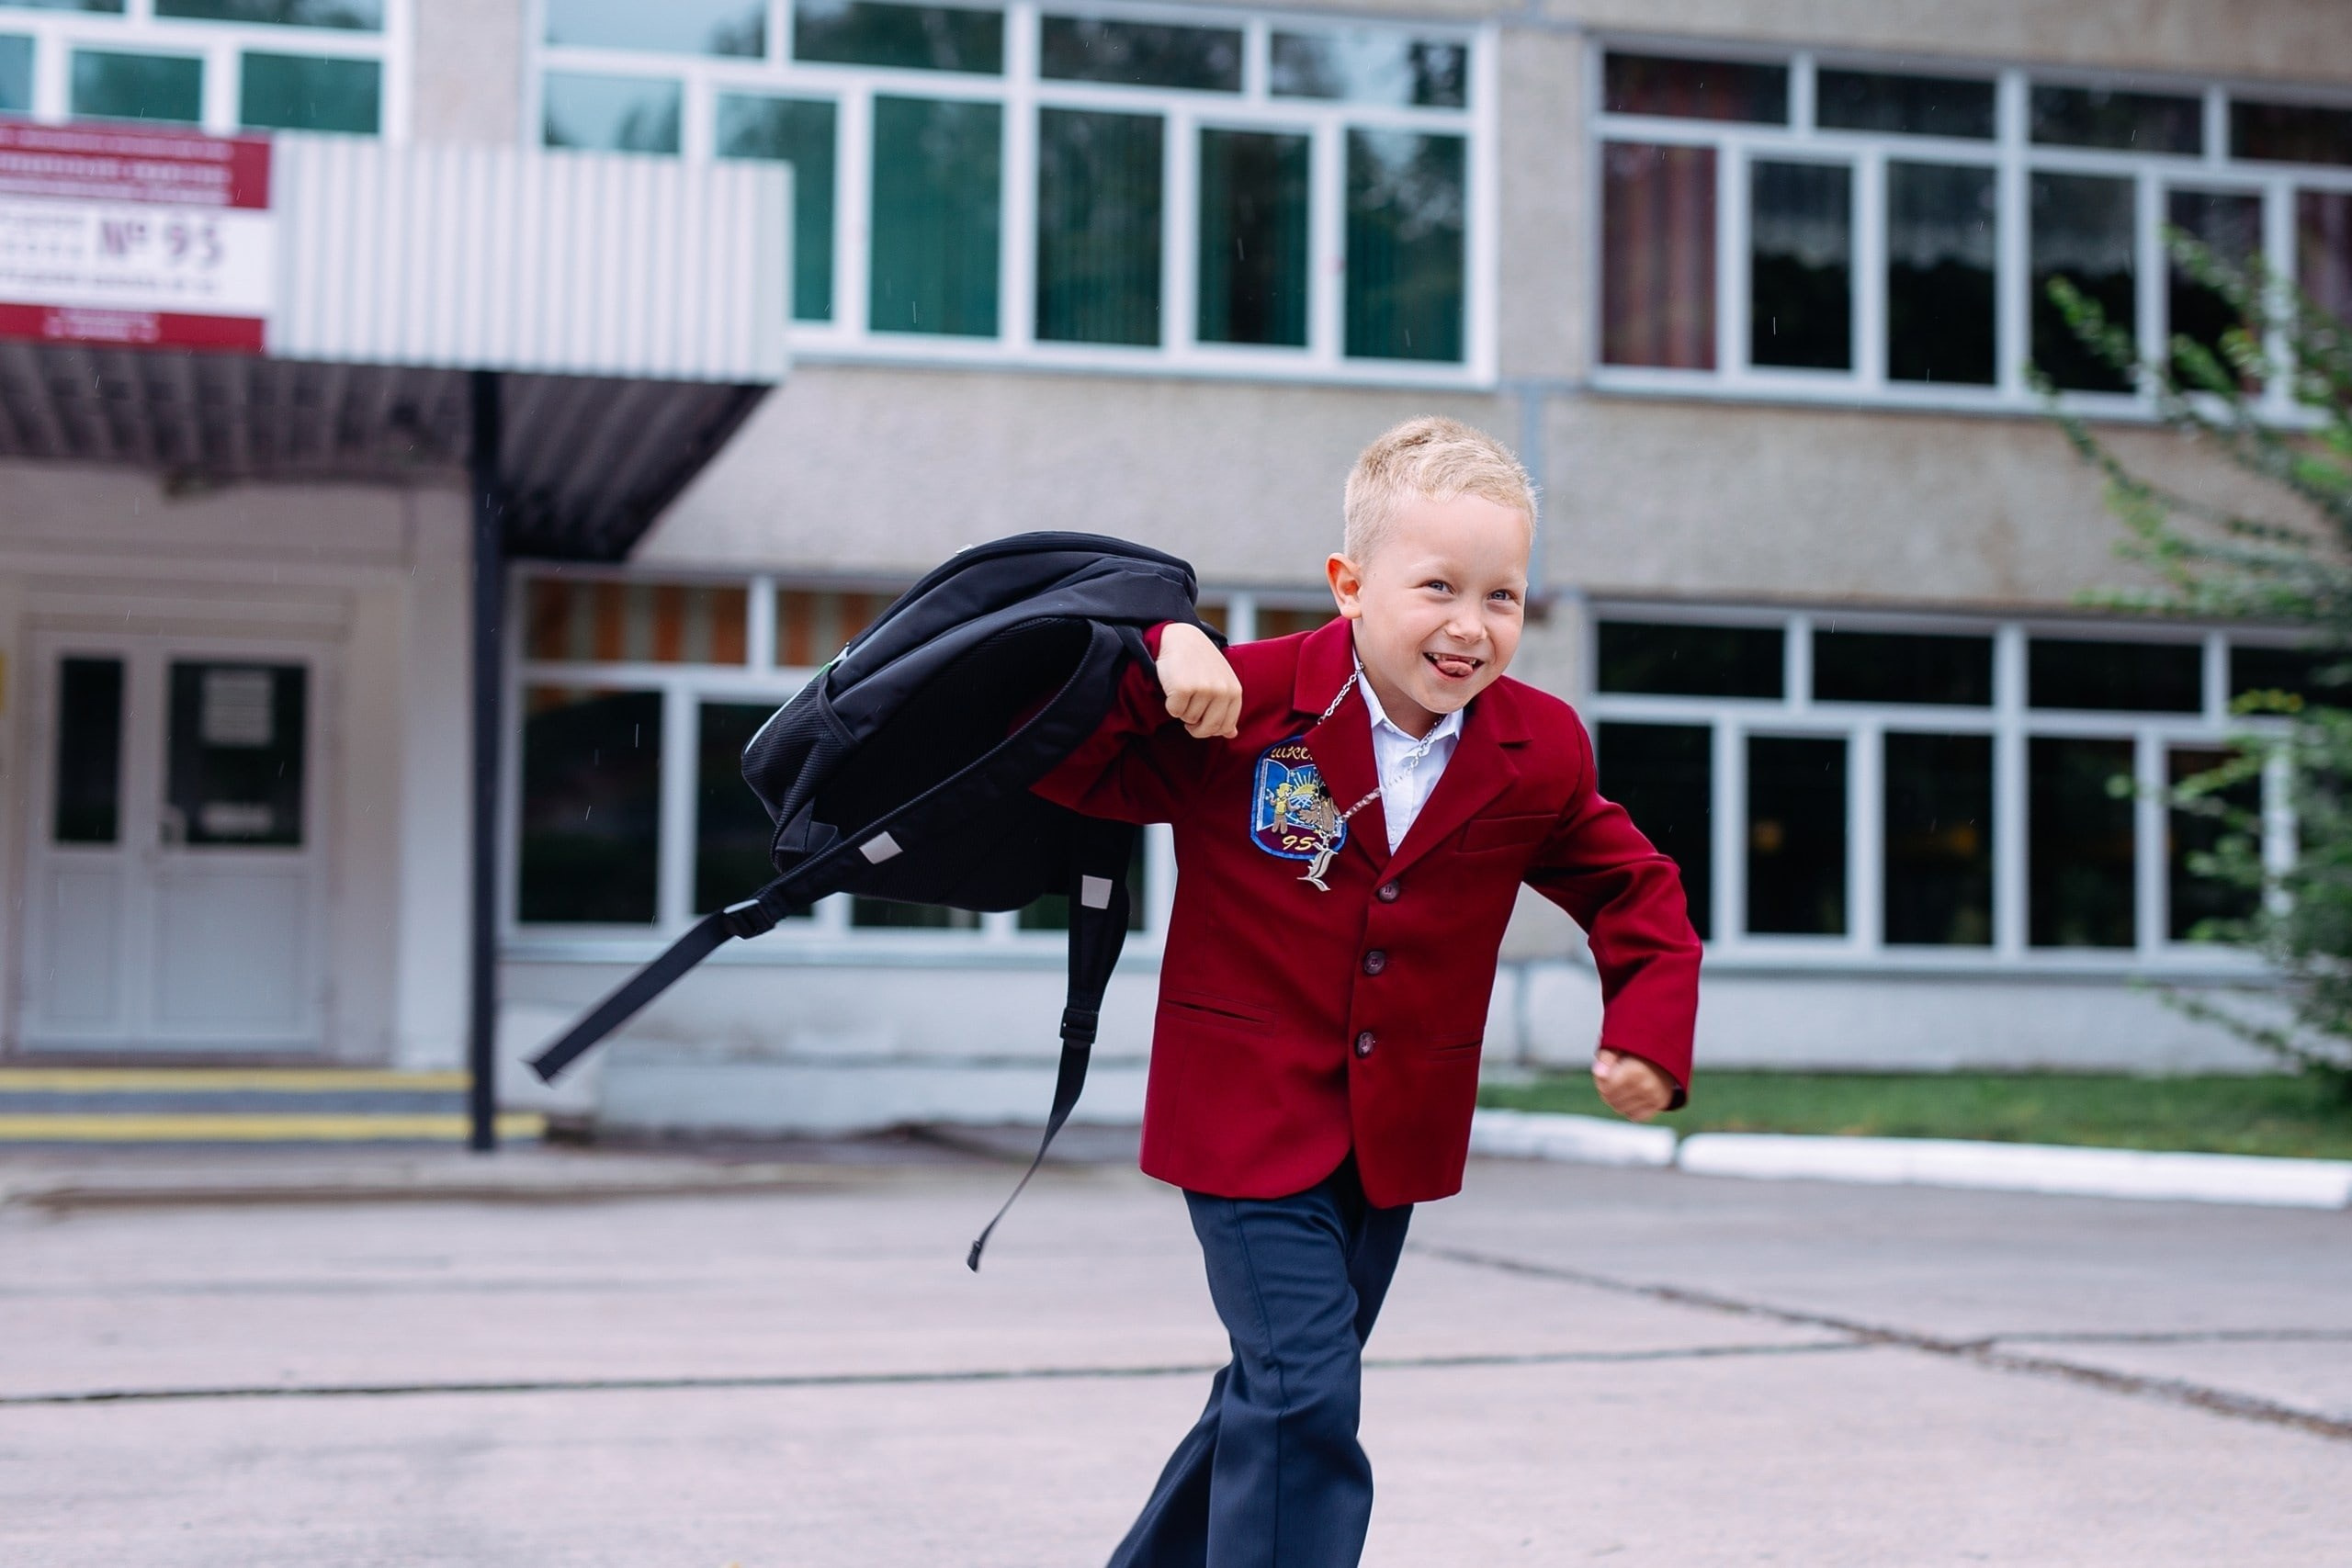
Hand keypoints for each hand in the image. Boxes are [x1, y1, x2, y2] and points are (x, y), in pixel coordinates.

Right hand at [1156, 622, 1241, 739]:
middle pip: (1207, 728)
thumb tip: (1231, 735)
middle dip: (1195, 726)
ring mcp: (1203, 688)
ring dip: (1183, 709)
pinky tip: (1174, 687)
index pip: (1225, 727)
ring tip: (1184, 689)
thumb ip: (1227, 709)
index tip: (1201, 721)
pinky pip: (1174, 711)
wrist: (1181, 638)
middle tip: (1188, 710)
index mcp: (1234, 691)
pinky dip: (1171, 703)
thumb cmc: (1201, 663)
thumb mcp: (1221, 682)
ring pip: (1189, 719)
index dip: (1210, 729)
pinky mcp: (1183, 687)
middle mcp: (1222, 691)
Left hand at [1592, 1047, 1675, 1121]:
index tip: (1606, 1075)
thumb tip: (1599, 1074)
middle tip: (1612, 1080)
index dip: (1601, 1084)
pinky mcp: (1660, 1103)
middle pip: (1612, 1101)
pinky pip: (1636, 1117)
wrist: (1664, 1053)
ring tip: (1621, 1087)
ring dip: (1617, 1101)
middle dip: (1607, 1092)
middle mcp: (1646, 1086)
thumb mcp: (1618, 1046)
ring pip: (1622, 1110)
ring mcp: (1654, 1096)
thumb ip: (1605, 1059)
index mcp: (1635, 1071)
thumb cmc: (1635, 1051)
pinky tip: (1630, 1097)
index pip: (1607, 1090)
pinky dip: (1630, 1109)